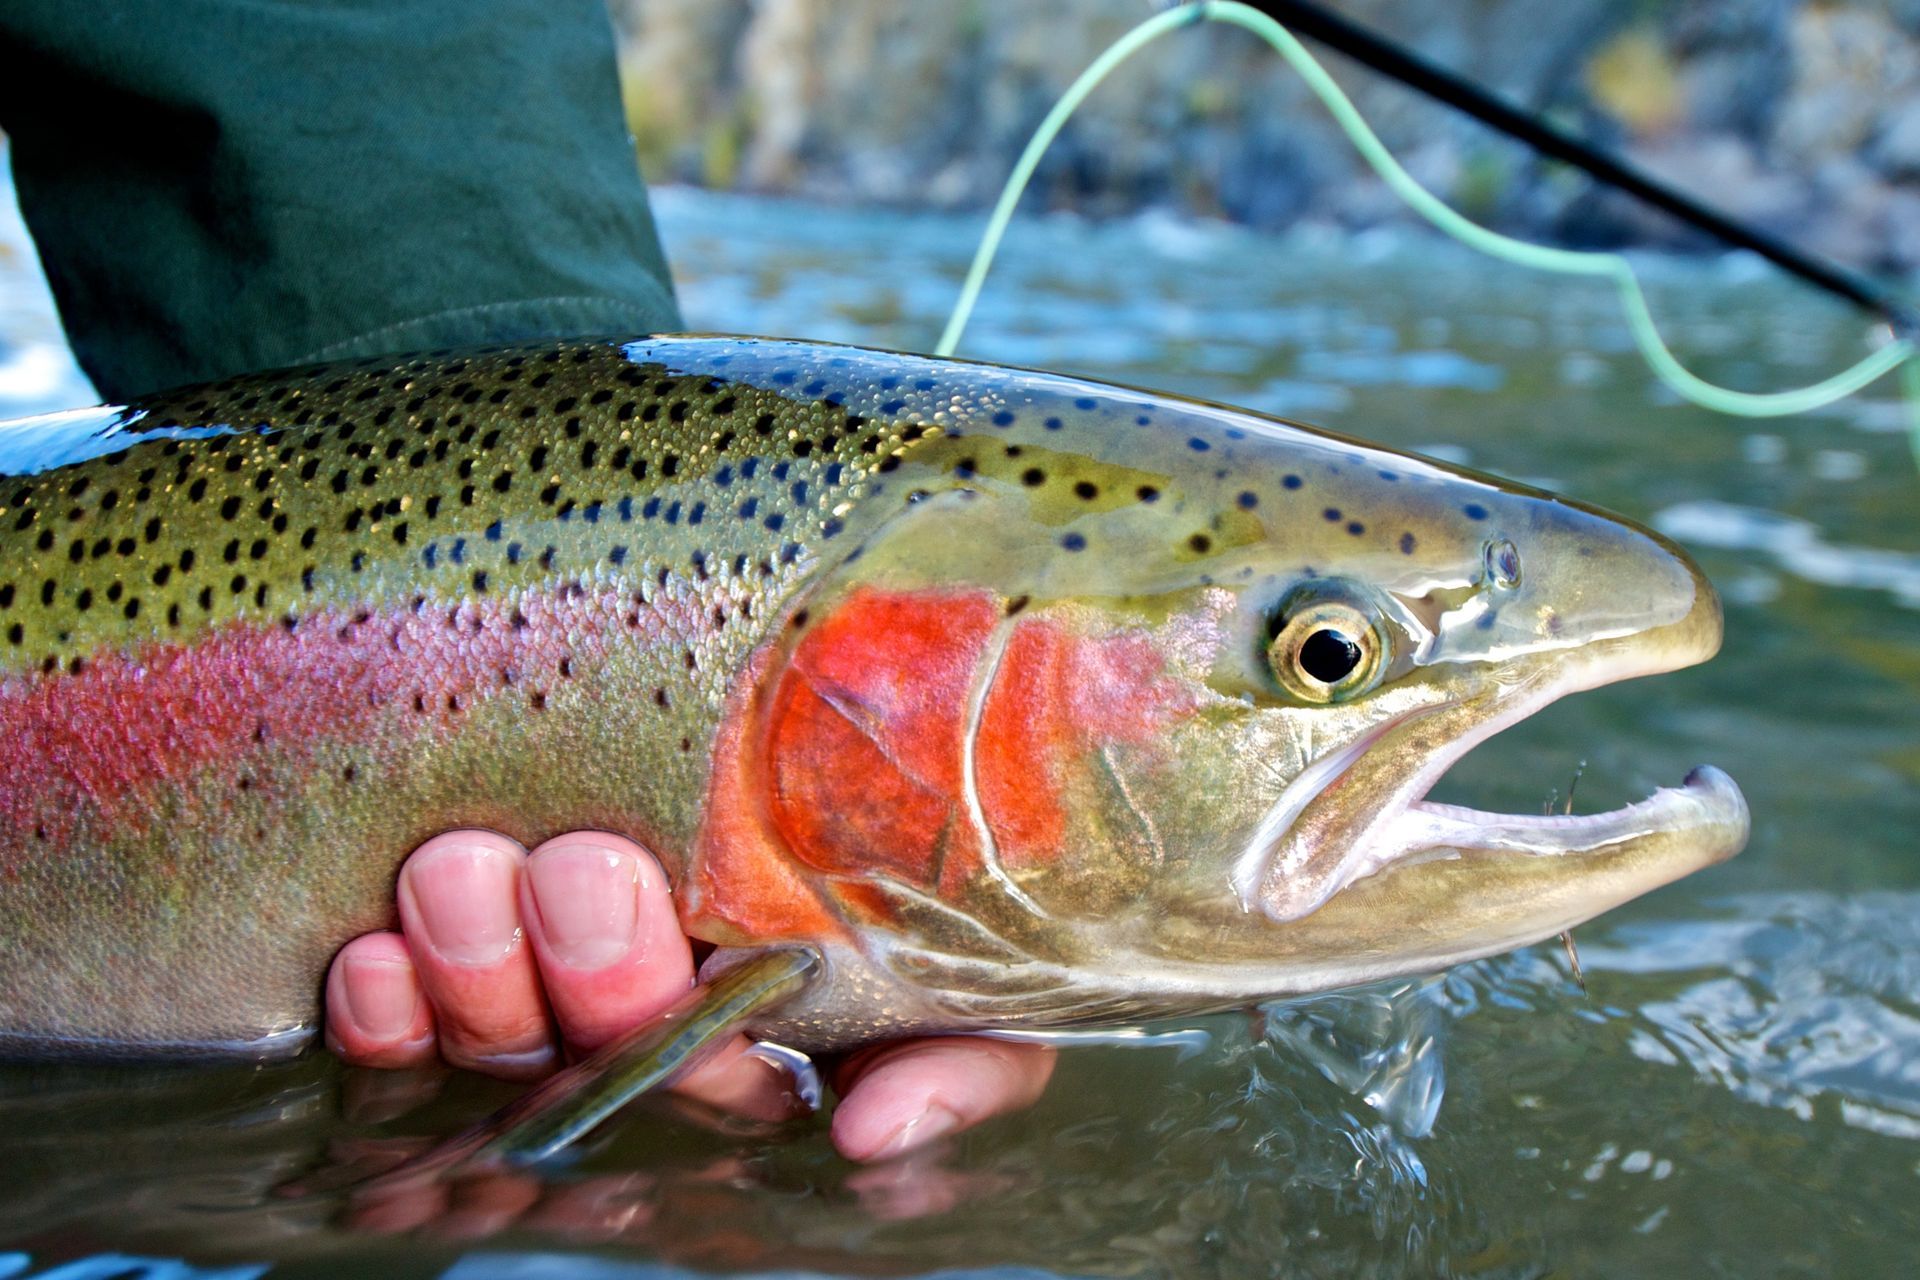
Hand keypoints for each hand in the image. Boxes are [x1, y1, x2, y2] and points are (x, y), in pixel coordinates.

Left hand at [325, 830, 1053, 1160]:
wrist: (813, 718)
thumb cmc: (892, 853)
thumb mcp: (976, 961)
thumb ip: (969, 1063)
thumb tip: (872, 1136)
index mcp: (764, 1050)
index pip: (726, 1091)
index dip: (702, 1059)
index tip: (713, 984)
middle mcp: (644, 1046)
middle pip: (598, 1054)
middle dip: (588, 972)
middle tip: (587, 871)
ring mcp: (536, 1017)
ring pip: (491, 1038)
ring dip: (469, 962)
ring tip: (465, 870)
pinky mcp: (431, 987)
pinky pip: (389, 1033)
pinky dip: (375, 1004)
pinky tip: (371, 957)